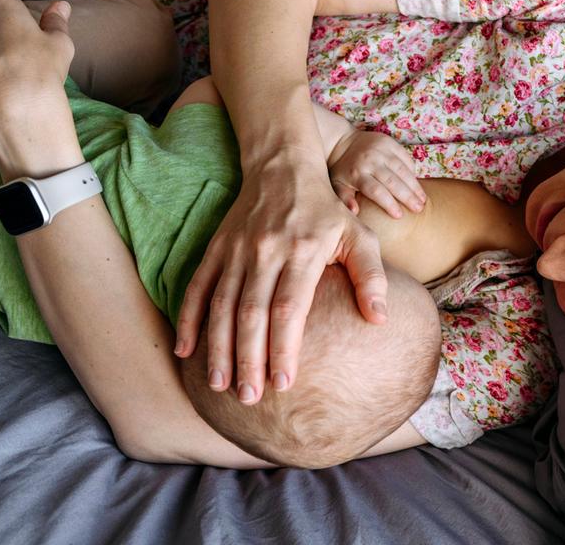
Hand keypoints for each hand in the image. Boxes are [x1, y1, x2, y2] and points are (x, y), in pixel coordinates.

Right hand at [174, 149, 388, 403]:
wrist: (282, 167)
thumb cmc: (327, 210)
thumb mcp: (359, 235)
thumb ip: (372, 277)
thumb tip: (379, 320)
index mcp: (302, 252)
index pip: (289, 308)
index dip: (284, 347)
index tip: (284, 383)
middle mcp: (265, 253)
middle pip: (252, 313)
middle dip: (249, 358)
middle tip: (249, 397)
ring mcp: (236, 252)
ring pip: (222, 305)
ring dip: (218, 347)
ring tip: (220, 385)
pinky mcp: (216, 249)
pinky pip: (197, 287)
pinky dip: (188, 319)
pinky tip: (185, 351)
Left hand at [327, 129, 425, 217]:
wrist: (342, 141)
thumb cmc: (342, 169)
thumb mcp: (337, 185)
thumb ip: (345, 199)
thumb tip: (354, 212)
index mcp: (357, 174)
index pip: (376, 191)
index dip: (389, 203)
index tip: (399, 216)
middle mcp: (371, 160)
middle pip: (393, 182)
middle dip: (408, 197)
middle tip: (419, 209)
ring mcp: (381, 150)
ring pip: (402, 170)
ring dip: (414, 186)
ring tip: (423, 200)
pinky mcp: (389, 142)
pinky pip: (405, 158)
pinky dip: (412, 171)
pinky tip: (417, 185)